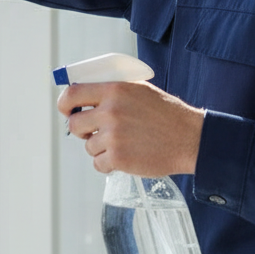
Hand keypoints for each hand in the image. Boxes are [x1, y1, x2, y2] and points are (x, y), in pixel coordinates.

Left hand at [59, 80, 203, 175]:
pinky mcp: (119, 158)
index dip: (65, 105)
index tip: (67, 111)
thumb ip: (112, 92)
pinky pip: (98, 163)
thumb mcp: (138, 90)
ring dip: (101, 148)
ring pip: (88, 146)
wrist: (190, 138)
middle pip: (74, 124)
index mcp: (114, 90)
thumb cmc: (165, 113)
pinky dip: (108, 164)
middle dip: (82, 130)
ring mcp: (114, 136)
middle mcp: (111, 111)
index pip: (72, 94)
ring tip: (123, 143)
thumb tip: (84, 97)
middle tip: (95, 131)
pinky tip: (124, 157)